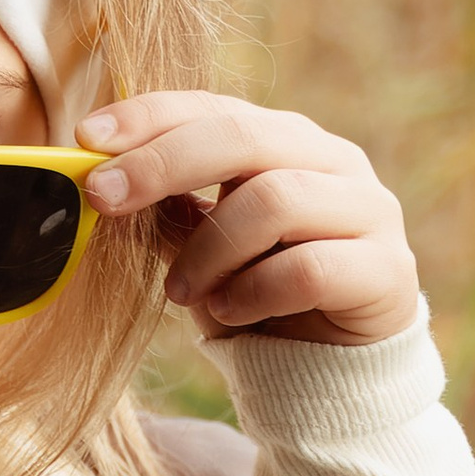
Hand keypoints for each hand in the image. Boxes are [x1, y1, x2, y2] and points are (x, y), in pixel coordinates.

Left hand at [80, 89, 420, 347]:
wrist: (327, 369)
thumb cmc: (256, 295)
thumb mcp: (198, 249)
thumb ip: (165, 212)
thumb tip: (94, 182)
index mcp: (283, 141)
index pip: (214, 107)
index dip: (149, 116)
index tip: (86, 138)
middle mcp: (333, 160)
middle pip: (245, 137)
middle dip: (164, 163)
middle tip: (103, 199)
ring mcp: (369, 210)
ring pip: (277, 200)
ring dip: (210, 249)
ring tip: (180, 291)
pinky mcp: (388, 269)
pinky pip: (310, 269)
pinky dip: (254, 291)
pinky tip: (229, 310)